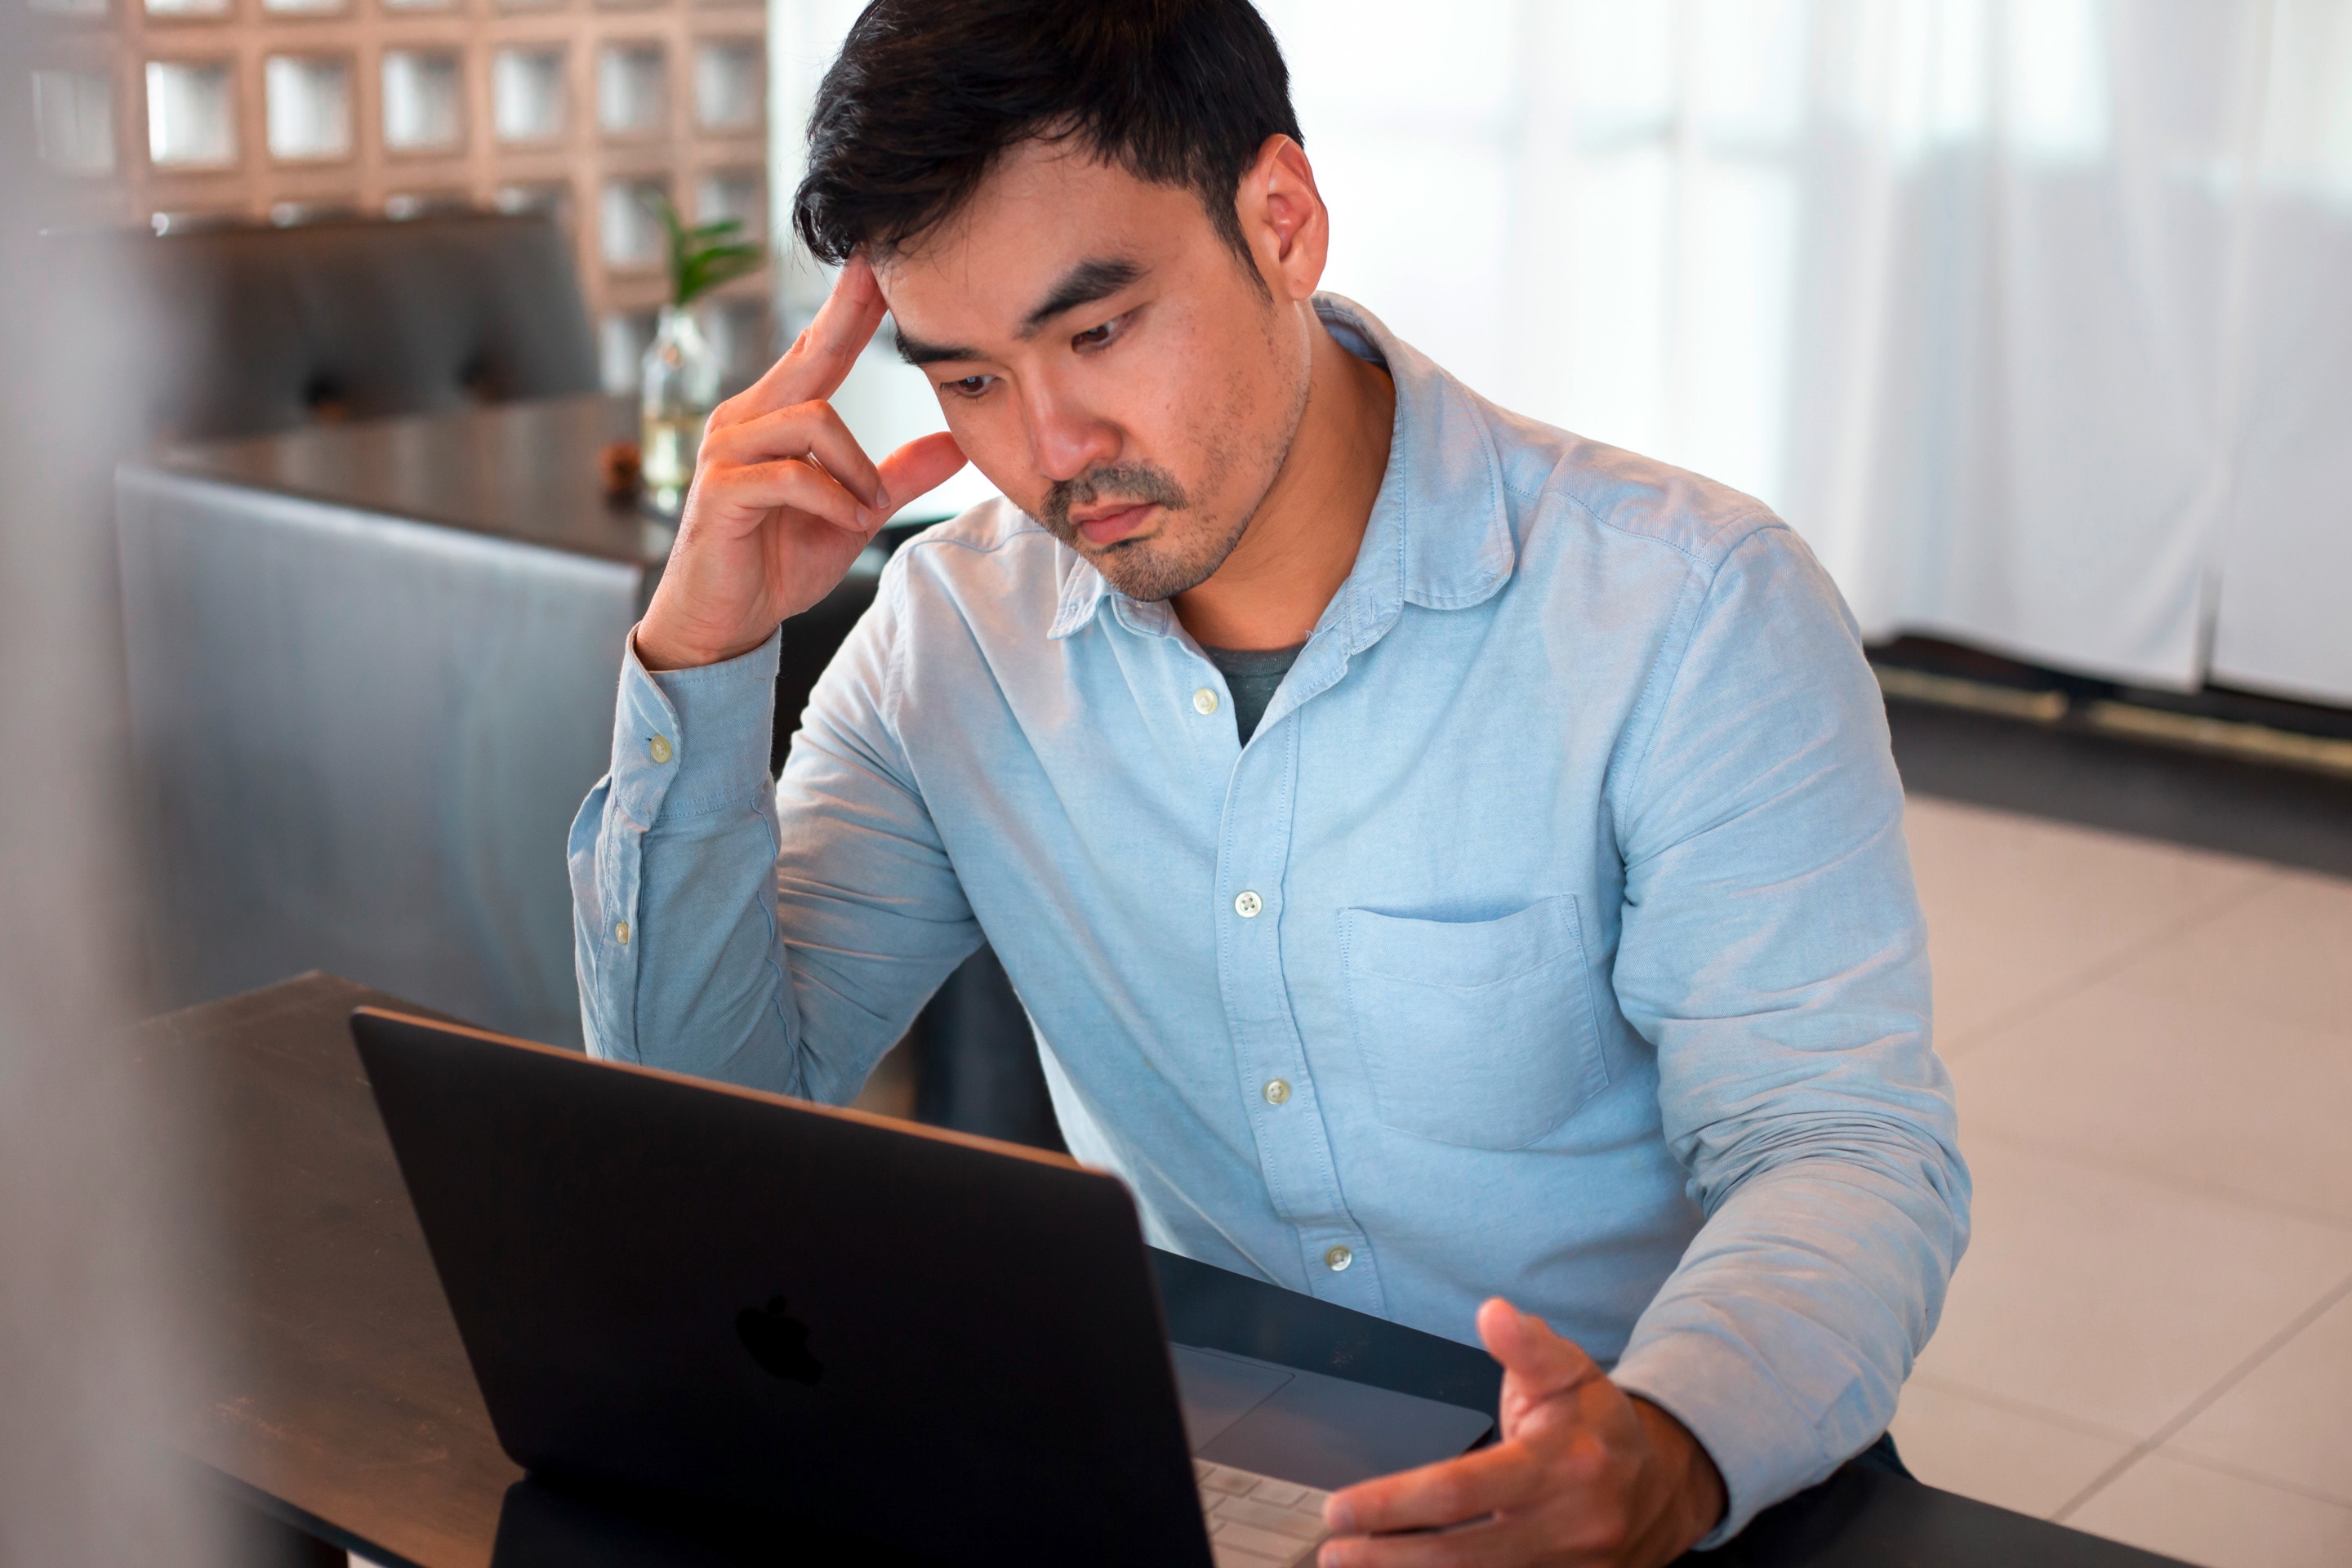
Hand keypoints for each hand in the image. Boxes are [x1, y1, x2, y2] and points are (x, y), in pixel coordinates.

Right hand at [634, 255, 967, 670]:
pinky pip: (789, 475)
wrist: (722, 623)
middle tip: (884, 274)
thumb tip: (954, 443)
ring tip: (866, 508)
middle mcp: (744, 421)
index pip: (819, 350)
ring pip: (812, 421)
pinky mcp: (721, 491)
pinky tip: (845, 522)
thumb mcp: (852, 514)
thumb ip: (897, 477)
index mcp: (774, 418)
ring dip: (856, 469)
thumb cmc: (774, 563)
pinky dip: (831, 500)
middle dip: (850, 316)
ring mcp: (726, 452)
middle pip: (810, 355)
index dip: (849, 306)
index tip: (879, 262)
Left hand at [1319, 1300, 1725, 1566]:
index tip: (1342, 1507)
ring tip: (1354, 1565)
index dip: (1396, 1502)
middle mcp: (1564, 1524)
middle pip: (1460, 1552)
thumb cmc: (1599, 1424)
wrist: (1665, 1486)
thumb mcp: (1571, 1370)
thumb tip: (1495, 1313)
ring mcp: (1567, 1567)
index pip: (1462, 1490)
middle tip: (1333, 1549)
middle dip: (1388, 1554)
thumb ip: (1527, 1346)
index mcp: (1560, 1464)